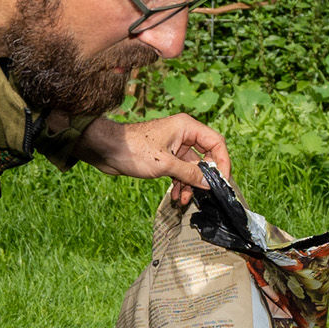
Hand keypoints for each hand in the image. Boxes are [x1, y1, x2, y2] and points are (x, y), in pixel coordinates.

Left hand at [84, 112, 230, 202]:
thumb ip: (190, 173)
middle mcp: (183, 134)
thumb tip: (210, 183)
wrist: (105, 150)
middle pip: (205, 156)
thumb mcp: (165, 164)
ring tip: (182, 200)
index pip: (216, 142)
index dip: (222, 162)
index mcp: (186, 127)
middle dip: (203, 177)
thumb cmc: (133, 150)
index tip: (222, 181)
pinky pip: (180, 170)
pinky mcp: (165, 156)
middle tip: (204, 194)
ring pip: (191, 167)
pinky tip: (175, 196)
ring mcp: (174, 145)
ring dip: (189, 184)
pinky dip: (179, 183)